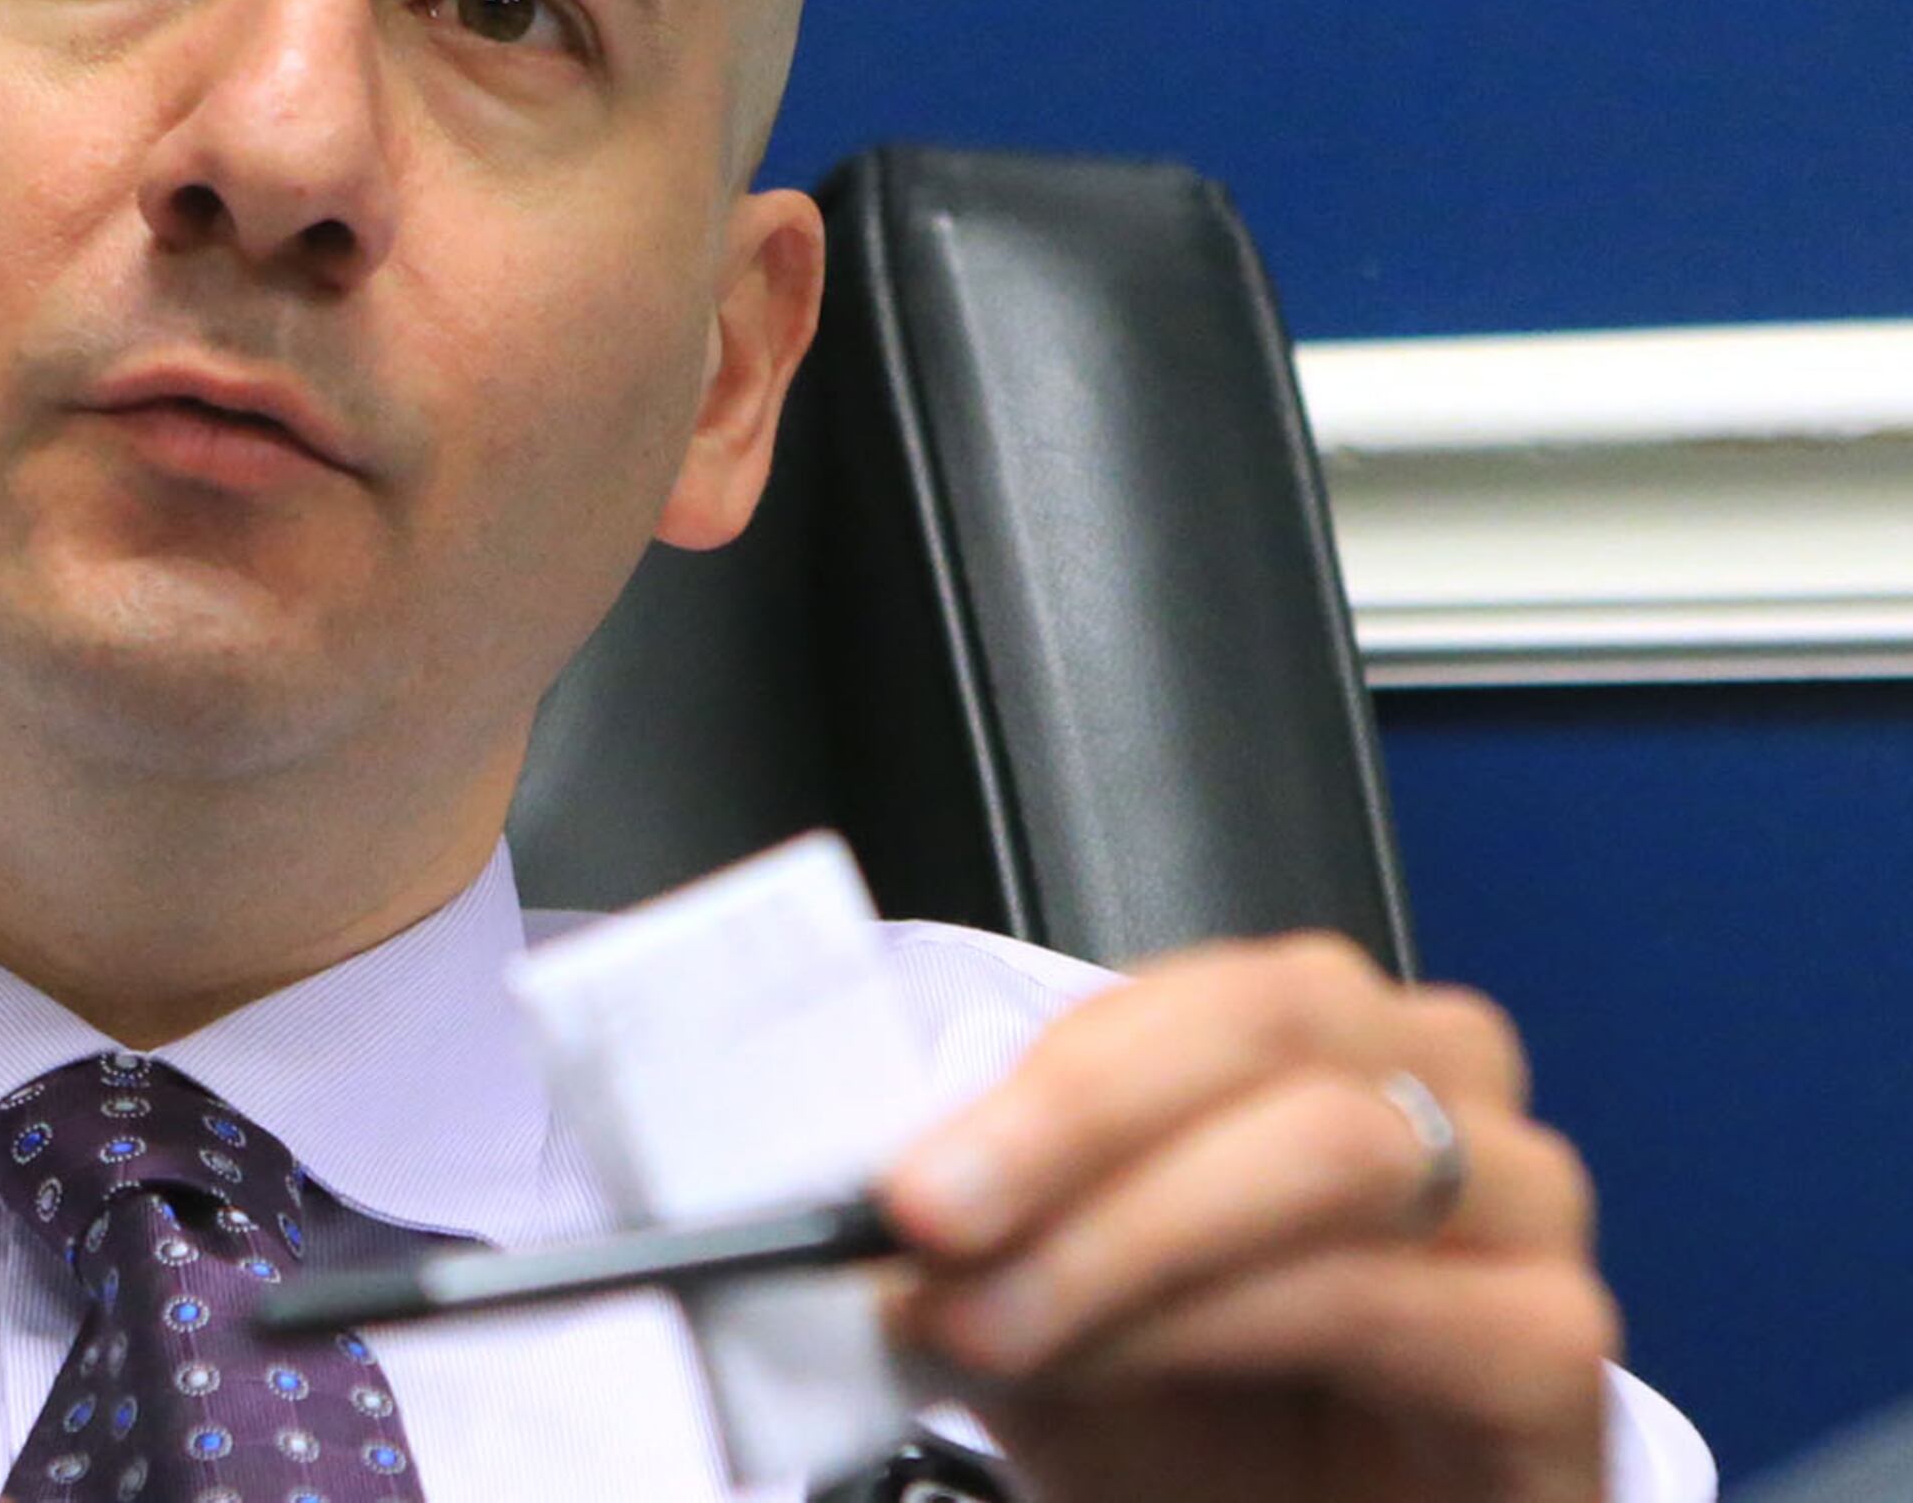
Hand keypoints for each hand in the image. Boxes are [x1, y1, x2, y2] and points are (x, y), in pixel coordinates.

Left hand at [878, 932, 1616, 1502]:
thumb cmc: (1204, 1437)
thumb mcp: (1051, 1308)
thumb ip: (984, 1232)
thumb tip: (875, 1188)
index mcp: (1329, 1044)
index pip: (1204, 990)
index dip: (1049, 1070)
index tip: (907, 1168)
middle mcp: (1445, 1096)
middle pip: (1276, 1030)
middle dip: (1077, 1123)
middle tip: (935, 1224)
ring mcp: (1523, 1212)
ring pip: (1332, 1150)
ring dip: (1129, 1236)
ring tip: (997, 1323)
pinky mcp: (1552, 1350)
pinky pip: (1380, 1297)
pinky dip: (1212, 1322)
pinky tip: (1108, 1368)